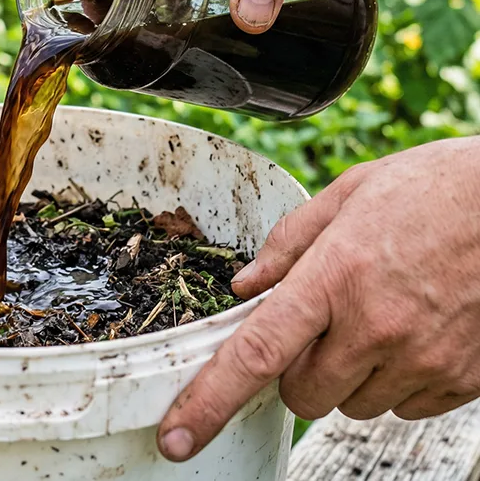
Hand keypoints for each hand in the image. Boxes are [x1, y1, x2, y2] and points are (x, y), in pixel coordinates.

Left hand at [157, 137, 479, 460]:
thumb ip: (289, 244)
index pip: (256, 356)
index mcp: (336, 278)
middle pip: (301, 395)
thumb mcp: (351, 193)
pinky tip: (417, 332)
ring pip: (352, 405)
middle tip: (322, 325)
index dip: (208, 403)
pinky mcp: (464, 380)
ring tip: (382, 316)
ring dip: (350, 376)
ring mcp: (425, 360)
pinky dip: (399, 382)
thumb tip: (244, 287)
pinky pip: (405, 407)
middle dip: (297, 370)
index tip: (176, 438)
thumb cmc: (439, 188)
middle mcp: (378, 328)